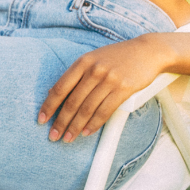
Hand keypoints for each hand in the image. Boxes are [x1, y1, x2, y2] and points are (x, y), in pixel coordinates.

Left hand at [38, 35, 170, 142]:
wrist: (147, 52)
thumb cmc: (117, 57)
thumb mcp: (93, 59)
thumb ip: (75, 75)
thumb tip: (53, 92)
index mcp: (82, 62)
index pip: (60, 88)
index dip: (49, 106)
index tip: (42, 120)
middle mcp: (93, 70)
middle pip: (72, 102)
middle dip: (61, 122)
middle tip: (54, 135)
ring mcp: (109, 79)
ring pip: (87, 109)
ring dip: (76, 127)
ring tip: (68, 138)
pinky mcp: (124, 89)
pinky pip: (105, 111)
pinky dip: (94, 124)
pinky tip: (86, 132)